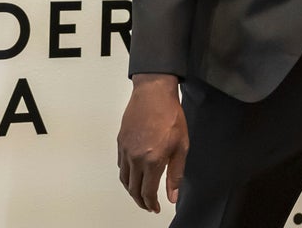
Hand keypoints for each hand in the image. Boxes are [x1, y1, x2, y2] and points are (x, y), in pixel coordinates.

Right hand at [117, 73, 187, 213]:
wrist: (153, 93)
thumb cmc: (170, 116)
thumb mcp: (181, 147)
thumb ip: (176, 174)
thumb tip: (172, 196)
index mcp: (152, 160)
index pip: (147, 192)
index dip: (151, 204)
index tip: (155, 208)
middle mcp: (135, 157)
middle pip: (132, 188)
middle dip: (140, 201)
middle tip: (148, 205)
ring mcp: (125, 149)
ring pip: (123, 178)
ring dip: (131, 189)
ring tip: (140, 193)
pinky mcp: (120, 141)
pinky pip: (120, 164)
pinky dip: (125, 174)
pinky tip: (133, 173)